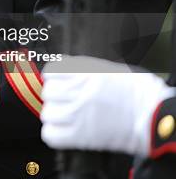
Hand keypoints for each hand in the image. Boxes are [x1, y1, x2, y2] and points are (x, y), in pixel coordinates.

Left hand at [41, 56, 174, 156]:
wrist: (156, 116)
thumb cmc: (140, 93)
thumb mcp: (111, 70)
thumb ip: (86, 69)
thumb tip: (65, 69)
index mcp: (88, 74)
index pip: (51, 71)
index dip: (52, 77)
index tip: (57, 81)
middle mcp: (81, 92)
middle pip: (47, 92)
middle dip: (55, 96)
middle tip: (65, 100)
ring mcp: (80, 114)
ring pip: (47, 113)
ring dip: (55, 115)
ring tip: (67, 116)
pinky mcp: (83, 136)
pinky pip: (51, 135)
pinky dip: (54, 133)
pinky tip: (65, 131)